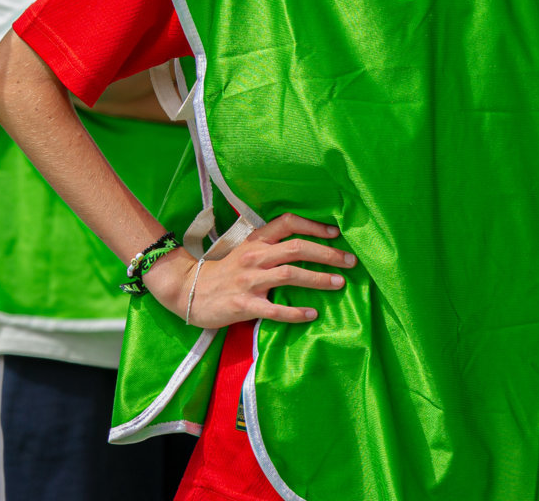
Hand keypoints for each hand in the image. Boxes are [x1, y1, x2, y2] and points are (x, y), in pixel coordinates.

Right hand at [144, 213, 354, 328]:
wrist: (188, 290)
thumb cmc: (221, 272)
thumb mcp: (242, 251)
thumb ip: (268, 246)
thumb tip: (303, 245)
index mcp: (254, 241)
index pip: (287, 223)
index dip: (313, 227)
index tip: (336, 233)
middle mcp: (254, 257)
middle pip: (296, 248)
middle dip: (327, 254)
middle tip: (350, 261)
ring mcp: (249, 280)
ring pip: (290, 274)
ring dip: (318, 279)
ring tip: (340, 284)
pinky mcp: (244, 304)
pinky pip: (274, 309)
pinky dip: (296, 312)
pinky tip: (312, 314)